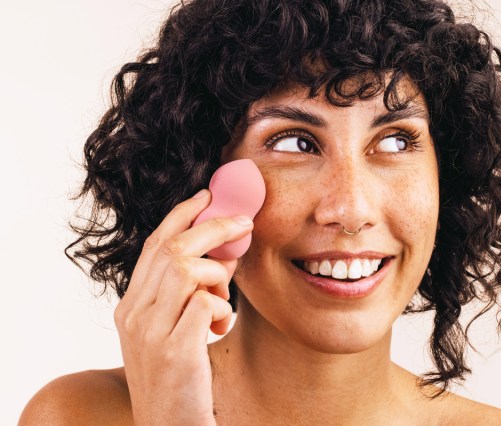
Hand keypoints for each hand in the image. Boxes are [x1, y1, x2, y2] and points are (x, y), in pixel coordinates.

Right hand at [113, 189, 252, 425]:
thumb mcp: (172, 332)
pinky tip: (222, 326)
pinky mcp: (174, 352)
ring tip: (225, 300)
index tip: (206, 197)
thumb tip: (219, 256)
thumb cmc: (179, 380)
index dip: (180, 216)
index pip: (153, 246)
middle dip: (212, 227)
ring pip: (185, 269)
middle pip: (171, 249)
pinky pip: (204, 303)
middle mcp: (133, 316)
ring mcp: (150, 334)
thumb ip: (185, 295)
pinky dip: (221, 307)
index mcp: (130, 308)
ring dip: (217, 274)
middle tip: (244, 224)